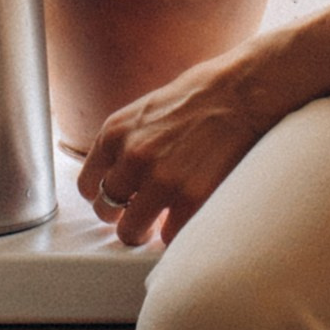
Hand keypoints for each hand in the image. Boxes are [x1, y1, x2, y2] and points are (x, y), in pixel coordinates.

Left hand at [75, 52, 282, 247]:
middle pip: (105, 210)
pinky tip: (182, 221)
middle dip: (120, 216)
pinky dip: (174, 235)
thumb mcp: (145, 112)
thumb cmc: (200, 97)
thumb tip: (120, 177)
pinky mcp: (191, 198)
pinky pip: (168, 237)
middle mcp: (131, 157)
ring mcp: (160, 180)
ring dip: (142, 232)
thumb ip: (126, 144)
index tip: (115, 201)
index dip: (102, 197)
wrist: (242, 93)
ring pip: (130, 231)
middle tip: (137, 216)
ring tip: (156, 227)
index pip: (87, 184)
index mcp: (115, 132)